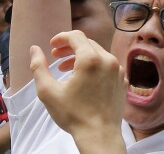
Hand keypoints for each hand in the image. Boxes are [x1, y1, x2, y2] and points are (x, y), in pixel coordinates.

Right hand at [30, 30, 126, 147]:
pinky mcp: (123, 80)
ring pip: (99, 54)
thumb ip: (39, 67)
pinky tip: (84, 79)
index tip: (51, 46)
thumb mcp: (48, 91)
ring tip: (66, 69)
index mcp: (91, 59)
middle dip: (70, 48)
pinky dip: (95, 66)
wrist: (99, 133)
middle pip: (88, 44)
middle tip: (55, 58)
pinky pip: (108, 66)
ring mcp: (119, 70)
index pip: (77, 36)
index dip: (62, 38)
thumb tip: (35, 49)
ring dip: (81, 57)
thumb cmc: (73, 113)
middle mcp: (109, 60)